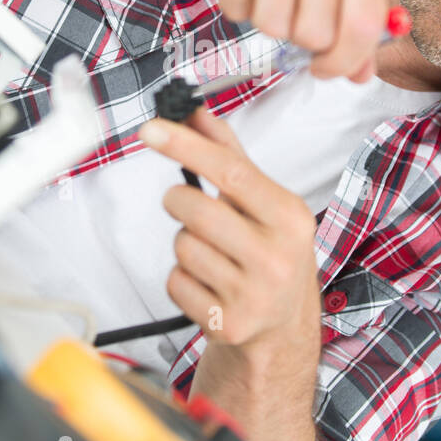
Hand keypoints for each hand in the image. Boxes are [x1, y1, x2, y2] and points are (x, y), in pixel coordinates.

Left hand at [136, 107, 321, 350]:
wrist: (282, 327)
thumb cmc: (269, 252)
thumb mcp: (263, 203)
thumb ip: (230, 156)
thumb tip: (197, 113)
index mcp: (290, 217)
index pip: (231, 171)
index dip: (186, 146)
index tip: (151, 130)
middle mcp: (278, 256)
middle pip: (196, 210)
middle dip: (178, 202)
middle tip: (186, 207)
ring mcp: (254, 294)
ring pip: (182, 247)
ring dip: (184, 244)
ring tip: (211, 254)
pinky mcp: (228, 323)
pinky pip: (176, 282)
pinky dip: (181, 278)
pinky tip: (207, 283)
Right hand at [170, 0, 387, 81]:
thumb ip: (350, 6)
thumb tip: (360, 73)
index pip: (365, 25)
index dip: (346, 60)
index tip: (326, 69)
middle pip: (315, 36)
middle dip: (293, 36)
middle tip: (281, 4)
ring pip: (272, 26)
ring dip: (259, 14)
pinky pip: (234, 7)